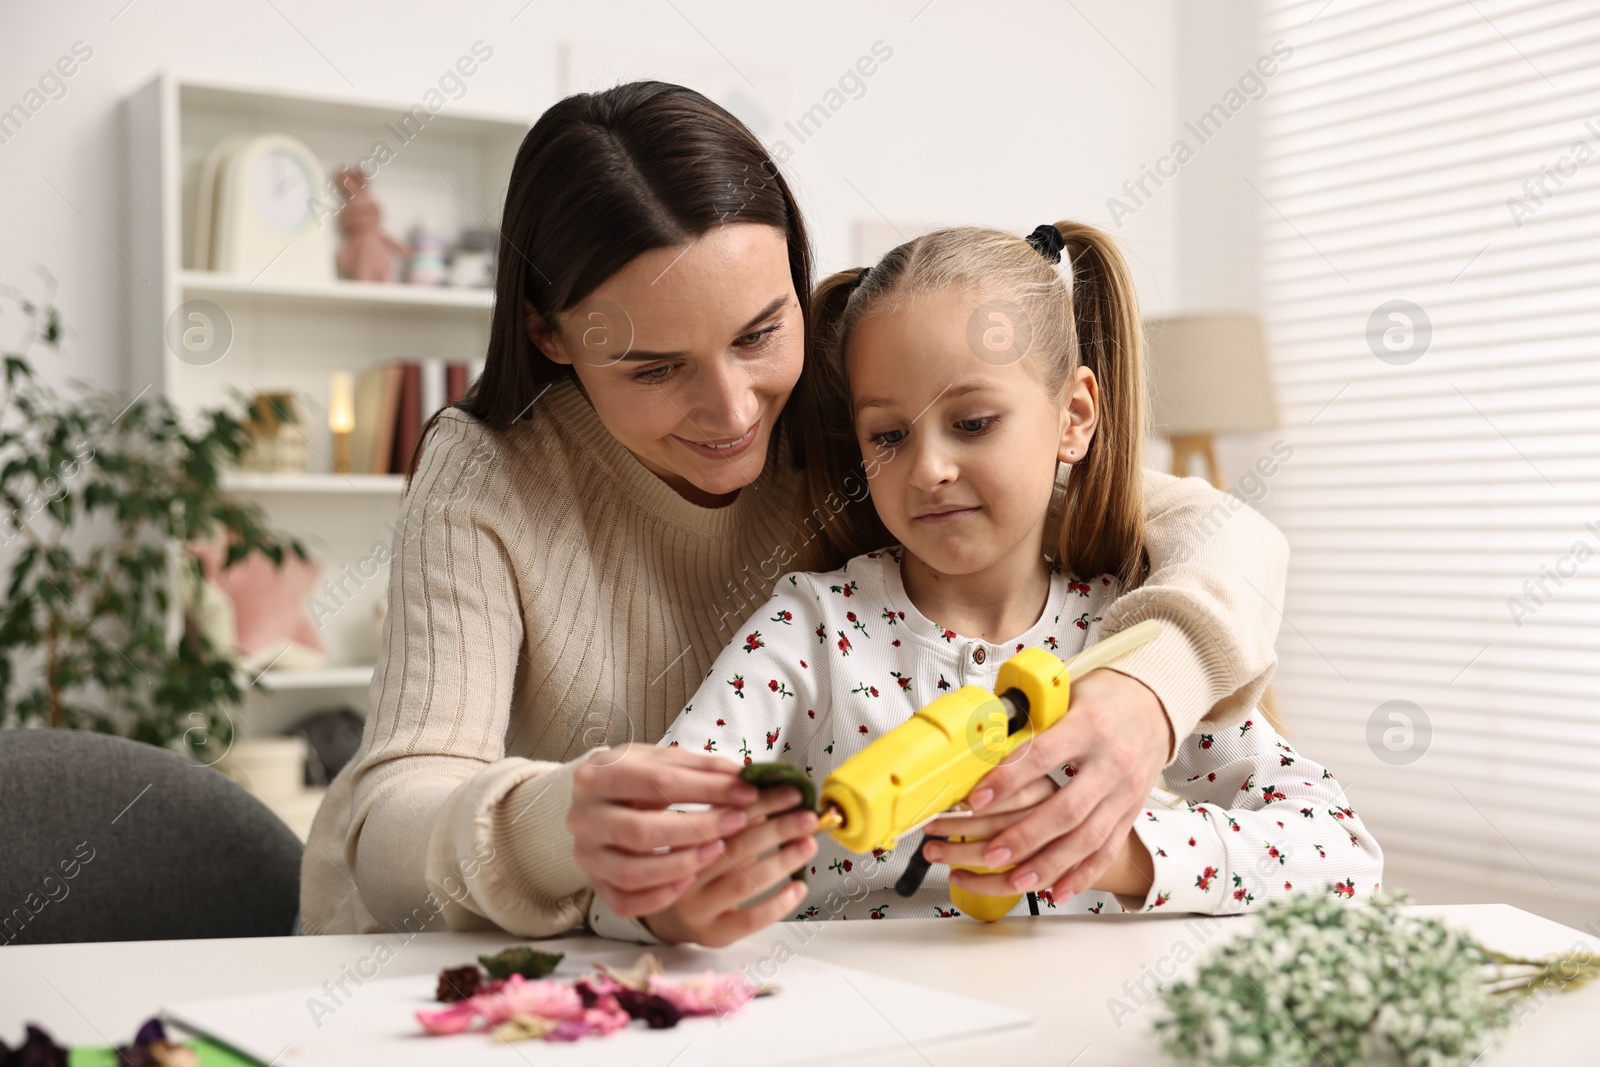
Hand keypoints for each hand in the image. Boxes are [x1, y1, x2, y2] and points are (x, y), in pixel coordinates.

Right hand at [567, 744, 760, 918]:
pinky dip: (660, 897)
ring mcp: (586, 855)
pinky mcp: (594, 884)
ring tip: (718, 850)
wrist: (597, 800)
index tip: (745, 792)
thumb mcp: (660, 760)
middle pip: (642, 832)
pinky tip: (690, 881)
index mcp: (596, 776)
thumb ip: (700, 768)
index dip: (706, 789)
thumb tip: (743, 778)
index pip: (657, 782)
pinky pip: (625, 902)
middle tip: (737, 822)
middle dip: (697, 829)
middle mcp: (582, 818)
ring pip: (632, 873)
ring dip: (682, 865)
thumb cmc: (634, 777)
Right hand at [642, 793, 817, 947]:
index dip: (761, 802)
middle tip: (807, 818)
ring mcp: (696, 907)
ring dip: (782, 861)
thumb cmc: (694, 862)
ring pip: (744, 882)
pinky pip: (749, 920)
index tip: (792, 792)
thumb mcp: (703, 831)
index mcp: (679, 838)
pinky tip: (799, 887)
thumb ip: (732, 811)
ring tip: (808, 845)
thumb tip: (778, 790)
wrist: (665, 913)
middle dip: (778, 829)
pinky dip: (779, 904)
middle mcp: (683, 874)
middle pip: (735, 848)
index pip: (724, 815)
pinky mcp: (712, 934)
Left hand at [946, 668, 1171, 900]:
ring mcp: (1125, 792)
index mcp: (1089, 726)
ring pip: (1088, 838)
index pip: (1045, 755)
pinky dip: (1083, 874)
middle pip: (1068, 808)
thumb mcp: (1066, 696)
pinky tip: (1057, 890)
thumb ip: (1030, 719)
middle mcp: (1111, 762)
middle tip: (990, 854)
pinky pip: (1108, 849)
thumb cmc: (1102, 699)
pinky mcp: (1131, 812)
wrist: (1154, 706)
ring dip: (1050, 864)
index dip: (1010, 779)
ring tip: (1017, 881)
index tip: (977, 799)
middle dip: (1027, 836)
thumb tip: (980, 739)